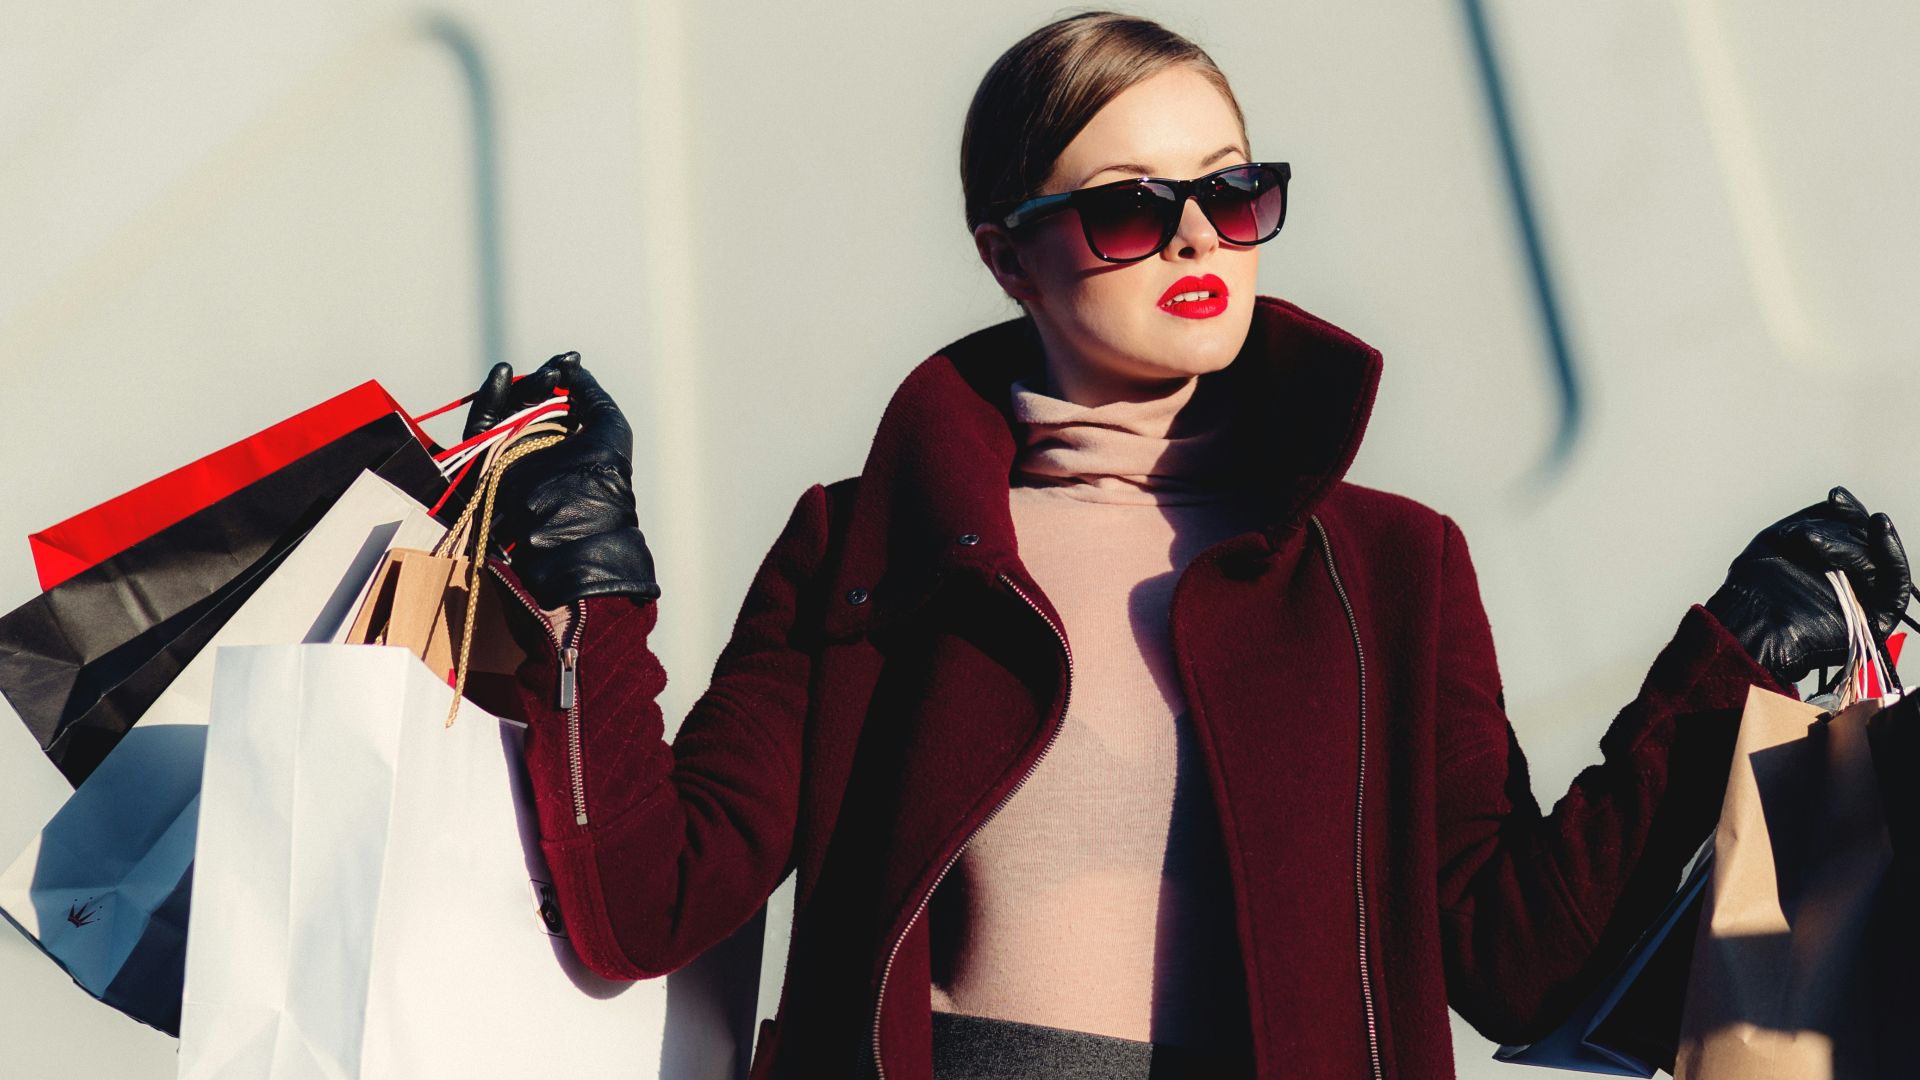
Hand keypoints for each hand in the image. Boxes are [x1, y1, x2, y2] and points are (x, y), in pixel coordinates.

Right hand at [451, 352, 660, 609]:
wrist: (575, 527)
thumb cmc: (603, 479)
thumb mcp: (608, 427)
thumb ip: (591, 393)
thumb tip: (571, 367)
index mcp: (568, 442)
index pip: (557, 401)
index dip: (561, 377)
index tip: (569, 360)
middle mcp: (538, 448)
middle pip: (529, 402)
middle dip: (542, 381)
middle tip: (555, 373)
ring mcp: (511, 456)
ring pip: (506, 410)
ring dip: (520, 387)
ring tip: (541, 377)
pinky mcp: (486, 464)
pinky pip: (480, 427)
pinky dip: (488, 399)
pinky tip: (503, 374)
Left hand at [1704, 485, 1908, 686]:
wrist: (1748, 626)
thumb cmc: (1756, 586)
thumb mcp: (1781, 540)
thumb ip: (1814, 520)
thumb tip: (1840, 499)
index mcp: (1832, 566)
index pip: (1854, 533)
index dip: (1849, 512)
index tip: (1836, 495)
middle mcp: (1853, 583)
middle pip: (1867, 544)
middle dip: (1842, 530)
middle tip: (1808, 536)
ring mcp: (1867, 601)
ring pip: (1877, 560)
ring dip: (1850, 544)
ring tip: (1812, 544)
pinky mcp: (1878, 620)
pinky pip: (1896, 586)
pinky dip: (1892, 555)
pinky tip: (1879, 528)